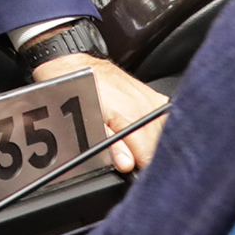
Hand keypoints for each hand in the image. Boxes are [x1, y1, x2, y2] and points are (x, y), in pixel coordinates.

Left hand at [31, 53, 166, 171]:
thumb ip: (109, 144)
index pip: (149, 155)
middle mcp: (144, 107)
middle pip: (159, 146)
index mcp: (130, 117)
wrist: (71, 62)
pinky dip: (156, 129)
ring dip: (154, 144)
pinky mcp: (150, 94)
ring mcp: (149, 99)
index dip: (141, 169)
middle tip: (129, 159)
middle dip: (148, 157)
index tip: (133, 172)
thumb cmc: (71, 89)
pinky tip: (143, 132)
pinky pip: (162, 118)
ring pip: (164, 133)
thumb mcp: (85, 122)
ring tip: (134, 146)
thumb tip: (127, 164)